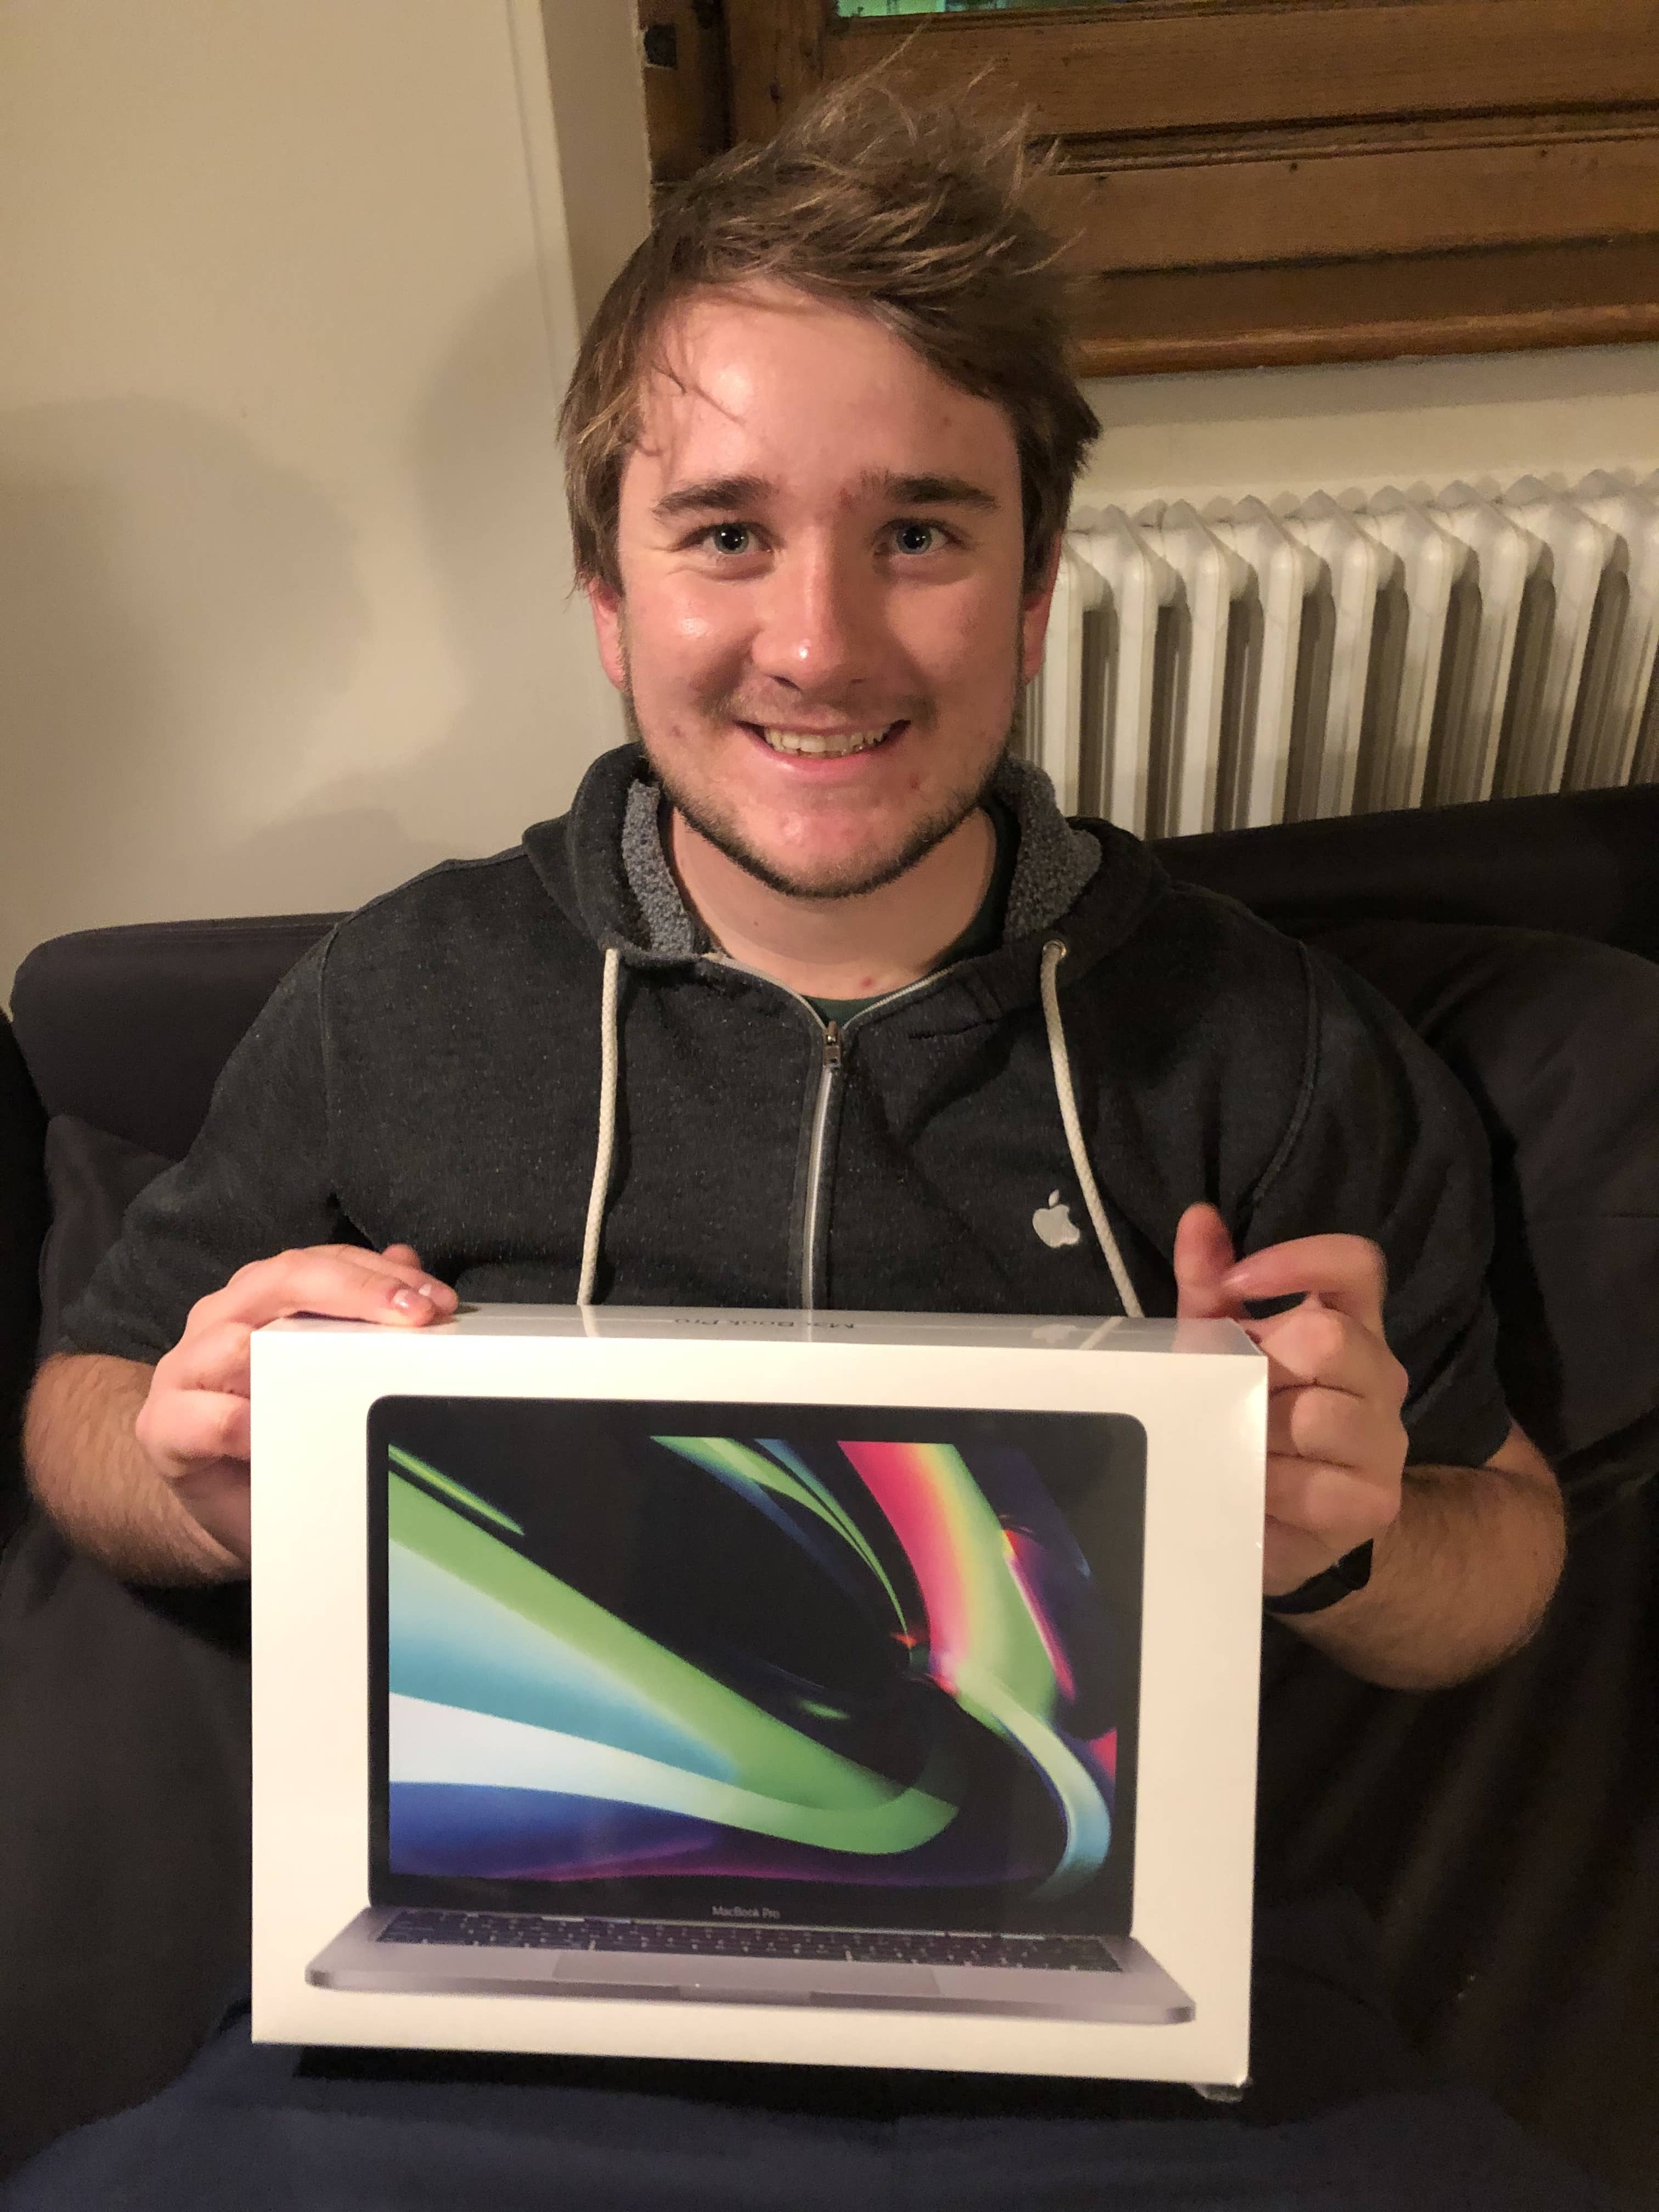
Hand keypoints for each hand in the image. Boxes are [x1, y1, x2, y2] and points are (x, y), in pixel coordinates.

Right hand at [133, 1244, 456, 1564]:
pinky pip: (199, 1417)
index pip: (322, 1262)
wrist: (228, 1507)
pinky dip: (236, 1422)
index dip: (380, 1274)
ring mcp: (185, 1371)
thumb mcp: (331, 1373)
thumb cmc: (284, 1432)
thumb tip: (408, 1263)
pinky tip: (270, 1432)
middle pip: (282, 1279)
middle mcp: (219, 1320)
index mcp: (261, 1298)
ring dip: (293, 1352)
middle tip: (416, 1317)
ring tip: (352, 1368)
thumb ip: (364, 1316)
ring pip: (232, 1338)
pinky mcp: (162, 1427)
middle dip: (357, 1292)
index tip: (437, 1300)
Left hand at [1173, 1203, 1408, 1597]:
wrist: (1273, 1523)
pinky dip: (1267, 1487)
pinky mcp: (1374, 1502)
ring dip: (1257, 1432)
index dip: (1301, 1260)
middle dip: (1262, 1365)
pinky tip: (1253, 1491)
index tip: (1238, 1280)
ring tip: (1237, 1445)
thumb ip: (1209, 1286)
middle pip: (1330, 1338)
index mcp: (1350, 1324)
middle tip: (1228, 1393)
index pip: (1358, 1265)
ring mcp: (1386, 1440)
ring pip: (1317, 1415)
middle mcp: (1381, 1373)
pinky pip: (1313, 1484)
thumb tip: (1198, 1217)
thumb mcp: (1218, 1347)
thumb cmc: (1243, 1416)